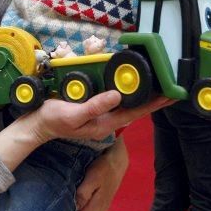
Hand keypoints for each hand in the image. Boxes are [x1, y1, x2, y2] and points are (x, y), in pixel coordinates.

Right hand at [28, 91, 170, 144]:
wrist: (38, 124)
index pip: (135, 113)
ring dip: (142, 95)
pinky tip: (132, 86)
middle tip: (171, 88)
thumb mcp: (73, 114)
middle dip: (153, 99)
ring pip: (127, 104)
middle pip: (135, 109)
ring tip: (158, 86)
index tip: (169, 96)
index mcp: (105, 123)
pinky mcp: (94, 107)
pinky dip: (127, 92)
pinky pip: (115, 99)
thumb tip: (117, 95)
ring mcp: (101, 114)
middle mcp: (107, 120)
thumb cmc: (53, 119)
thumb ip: (95, 106)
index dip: (152, 104)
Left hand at [65, 137, 128, 210]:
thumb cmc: (103, 169)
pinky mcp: (96, 208)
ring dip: (69, 209)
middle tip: (50, 204)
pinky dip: (75, 205)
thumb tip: (74, 207)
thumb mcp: (93, 178)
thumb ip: (84, 193)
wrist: (116, 164)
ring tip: (58, 199)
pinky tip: (70, 197)